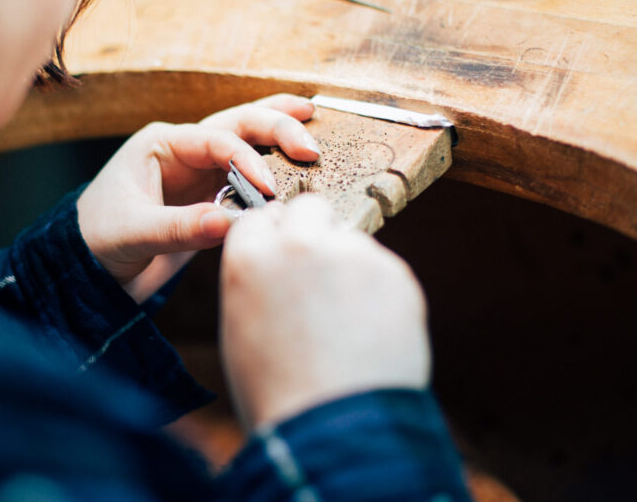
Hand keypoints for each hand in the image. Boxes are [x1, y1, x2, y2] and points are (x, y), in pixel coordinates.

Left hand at [77, 94, 319, 302]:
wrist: (89, 269)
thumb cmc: (98, 240)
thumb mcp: (133, 233)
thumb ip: (180, 228)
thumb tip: (229, 223)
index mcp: (161, 144)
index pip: (215, 140)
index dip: (247, 160)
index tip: (269, 189)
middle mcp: (184, 150)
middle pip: (237, 124)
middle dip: (276, 128)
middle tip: (310, 145)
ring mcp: (200, 172)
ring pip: (246, 139)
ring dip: (279, 129)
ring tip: (314, 115)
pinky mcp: (211, 196)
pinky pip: (248, 175)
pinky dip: (275, 165)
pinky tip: (300, 163)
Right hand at [220, 194, 429, 429]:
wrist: (335, 428)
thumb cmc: (278, 392)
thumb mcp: (240, 328)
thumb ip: (257, 281)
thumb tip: (278, 267)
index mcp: (250, 256)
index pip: (260, 217)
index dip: (272, 237)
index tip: (282, 255)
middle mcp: (300, 243)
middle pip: (309, 208)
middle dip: (313, 231)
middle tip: (319, 274)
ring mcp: (352, 254)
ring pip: (351, 241)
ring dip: (349, 267)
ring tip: (348, 324)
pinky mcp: (396, 273)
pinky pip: (384, 270)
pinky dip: (379, 294)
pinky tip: (371, 333)